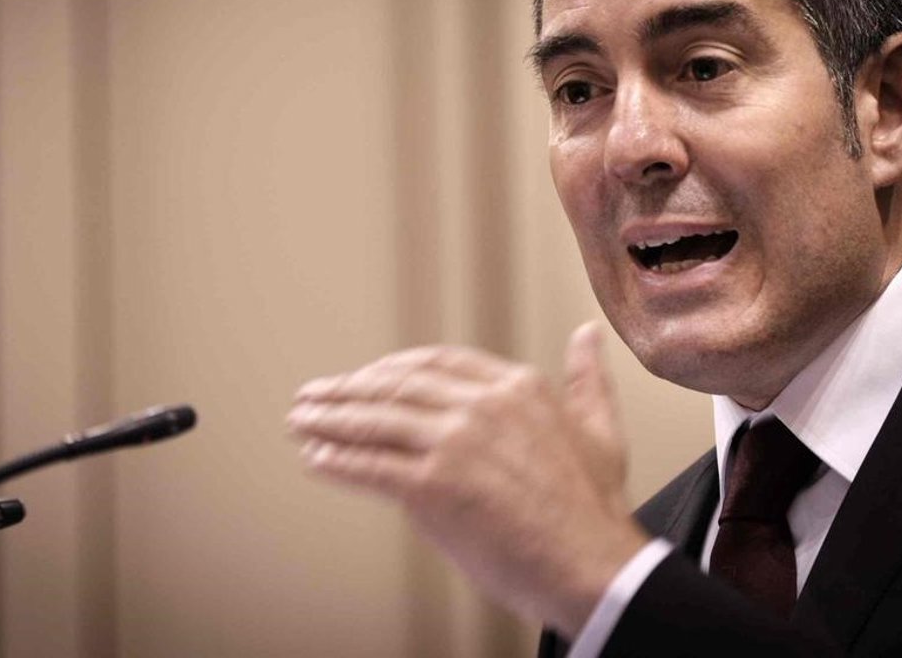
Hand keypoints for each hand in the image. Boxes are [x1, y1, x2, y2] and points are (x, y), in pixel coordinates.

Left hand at [287, 322, 649, 636]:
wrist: (592, 566)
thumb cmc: (594, 508)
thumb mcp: (600, 430)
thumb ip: (586, 380)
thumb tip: (586, 335)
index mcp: (516, 386)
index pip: (434, 362)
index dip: (389, 369)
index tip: (363, 379)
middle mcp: (481, 405)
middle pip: (395, 386)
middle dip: (347, 391)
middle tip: (313, 396)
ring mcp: (455, 444)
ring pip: (376, 422)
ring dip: (329, 422)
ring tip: (300, 422)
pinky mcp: (433, 487)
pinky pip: (370, 467)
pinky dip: (337, 462)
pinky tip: (315, 460)